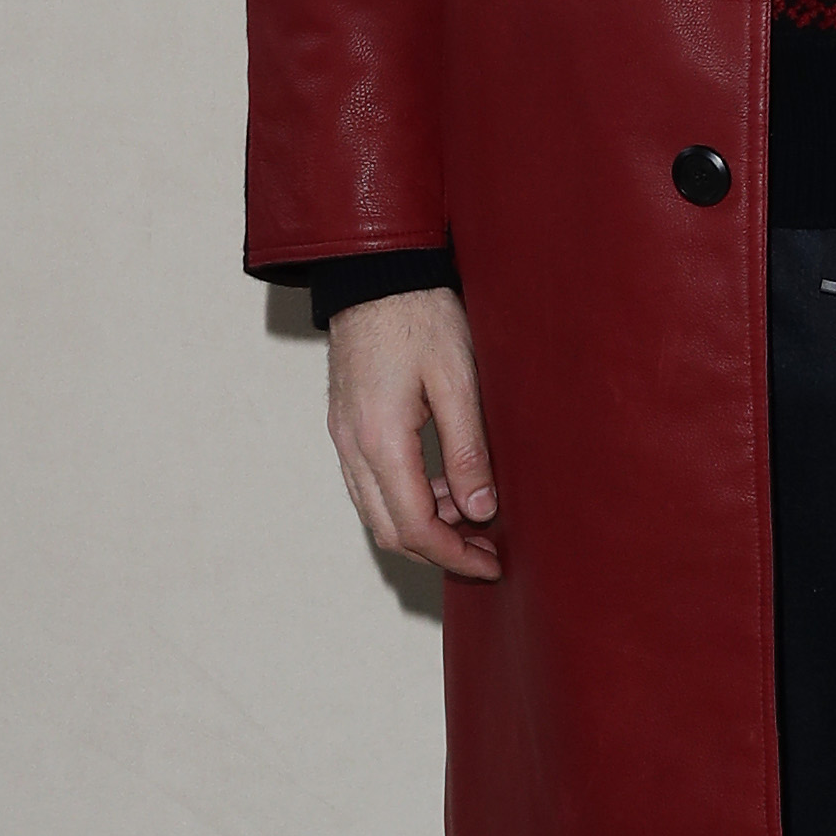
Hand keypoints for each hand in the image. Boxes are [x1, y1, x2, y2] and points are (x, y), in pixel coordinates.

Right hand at [325, 287, 502, 580]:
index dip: (455, 555)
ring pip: (377, 511)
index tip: (492, 564)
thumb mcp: (459, 379)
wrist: (375, 271)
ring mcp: (344, 437)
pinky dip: (407, 499)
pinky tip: (445, 485)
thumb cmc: (422, 315)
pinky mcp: (347, 425)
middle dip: (440, 550)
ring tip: (474, 515)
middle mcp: (353, 446)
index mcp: (381, 439)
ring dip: (423, 526)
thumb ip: (468, 450)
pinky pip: (370, 484)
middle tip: (488, 550)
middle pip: (390, 530)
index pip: (414, 526)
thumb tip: (480, 510)